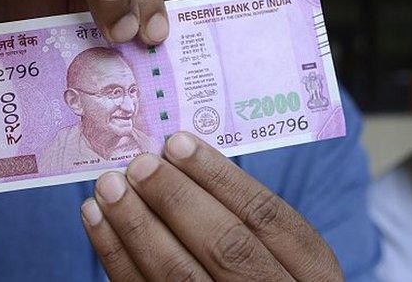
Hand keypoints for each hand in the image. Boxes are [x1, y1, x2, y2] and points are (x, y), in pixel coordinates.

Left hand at [81, 132, 342, 280]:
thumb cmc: (262, 277)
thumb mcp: (283, 256)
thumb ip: (245, 217)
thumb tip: (178, 157)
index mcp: (313, 274)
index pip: (269, 218)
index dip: (221, 177)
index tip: (178, 142)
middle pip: (227, 247)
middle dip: (177, 200)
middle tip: (139, 163)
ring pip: (179, 277)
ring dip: (137, 226)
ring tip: (109, 186)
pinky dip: (115, 255)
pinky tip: (98, 220)